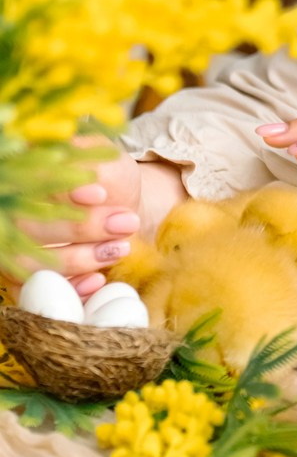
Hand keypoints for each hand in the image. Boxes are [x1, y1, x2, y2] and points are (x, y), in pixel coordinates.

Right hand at [18, 147, 186, 297]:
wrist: (117, 205)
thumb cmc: (108, 179)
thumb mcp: (107, 164)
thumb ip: (96, 172)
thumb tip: (89, 193)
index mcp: (23, 176)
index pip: (31, 182)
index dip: (61, 192)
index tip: (101, 194)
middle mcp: (9, 213)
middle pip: (29, 226)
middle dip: (81, 228)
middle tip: (125, 223)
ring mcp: (12, 247)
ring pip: (29, 263)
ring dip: (78, 260)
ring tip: (120, 249)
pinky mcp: (24, 276)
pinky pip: (33, 292)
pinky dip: (66, 289)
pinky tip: (97, 280)